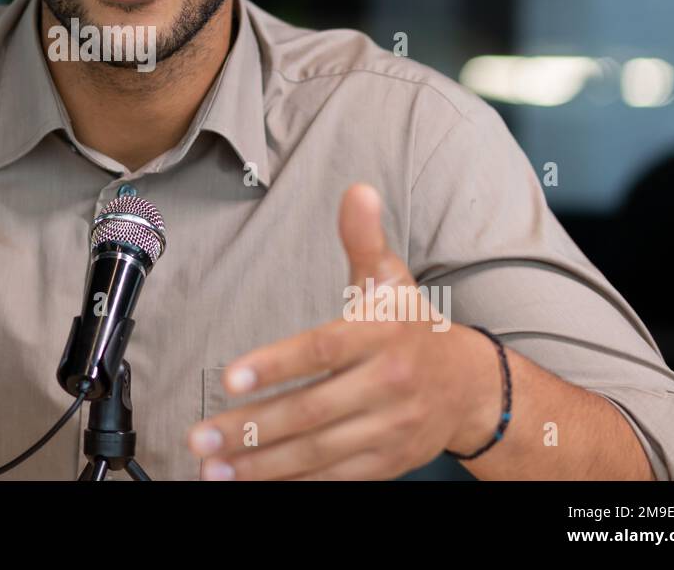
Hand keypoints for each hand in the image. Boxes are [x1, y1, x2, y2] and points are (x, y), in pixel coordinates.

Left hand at [185, 182, 495, 478]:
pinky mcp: (384, 464)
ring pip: (317, 452)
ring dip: (261, 464)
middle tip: (201, 435)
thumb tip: (356, 191)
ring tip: (214, 467)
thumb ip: (363, 238)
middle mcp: (385, 386)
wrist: (472, 387)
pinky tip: (251, 482)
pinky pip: (333, 478)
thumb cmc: (415, 326)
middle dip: (251, 427)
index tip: (231, 377)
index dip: (275, 365)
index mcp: (381, 336)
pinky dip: (291, 483)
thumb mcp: (391, 278)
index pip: (322, 351)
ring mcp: (386, 430)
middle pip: (311, 410)